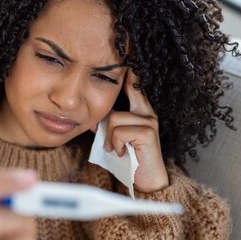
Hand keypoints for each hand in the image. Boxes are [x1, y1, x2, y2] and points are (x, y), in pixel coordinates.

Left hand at [95, 69, 168, 192]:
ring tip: (115, 149)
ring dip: (109, 137)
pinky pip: (119, 131)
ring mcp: (149, 121)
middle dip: (107, 114)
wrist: (146, 184)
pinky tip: (121, 153)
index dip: (128, 71)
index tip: (125, 56)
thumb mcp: (115, 138)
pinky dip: (115, 144)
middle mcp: (147, 112)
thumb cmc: (129, 160)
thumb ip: (106, 125)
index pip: (133, 84)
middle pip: (119, 98)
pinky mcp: (148, 134)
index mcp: (140, 110)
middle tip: (106, 135)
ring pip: (114, 118)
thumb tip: (90, 117)